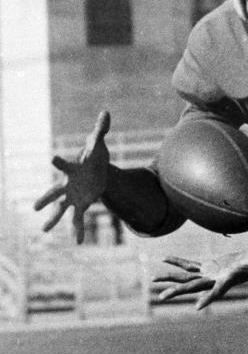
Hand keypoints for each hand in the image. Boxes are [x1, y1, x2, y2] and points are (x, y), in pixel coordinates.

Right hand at [33, 110, 111, 243]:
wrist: (97, 170)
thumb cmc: (95, 155)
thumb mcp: (99, 144)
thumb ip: (102, 129)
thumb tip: (107, 112)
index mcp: (72, 170)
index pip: (64, 165)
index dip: (59, 161)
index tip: (51, 158)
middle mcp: (68, 184)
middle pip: (54, 193)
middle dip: (46, 199)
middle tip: (35, 207)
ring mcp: (73, 196)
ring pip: (61, 209)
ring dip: (53, 220)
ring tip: (44, 231)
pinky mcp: (81, 204)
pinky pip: (78, 218)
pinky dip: (78, 230)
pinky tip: (78, 242)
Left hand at [153, 243, 247, 310]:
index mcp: (230, 279)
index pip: (218, 290)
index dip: (209, 298)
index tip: (198, 307)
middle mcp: (217, 280)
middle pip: (195, 287)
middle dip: (178, 291)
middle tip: (162, 297)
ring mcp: (212, 274)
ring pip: (187, 278)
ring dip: (171, 278)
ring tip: (152, 279)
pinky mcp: (210, 267)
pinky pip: (190, 265)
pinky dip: (178, 262)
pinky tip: (166, 258)